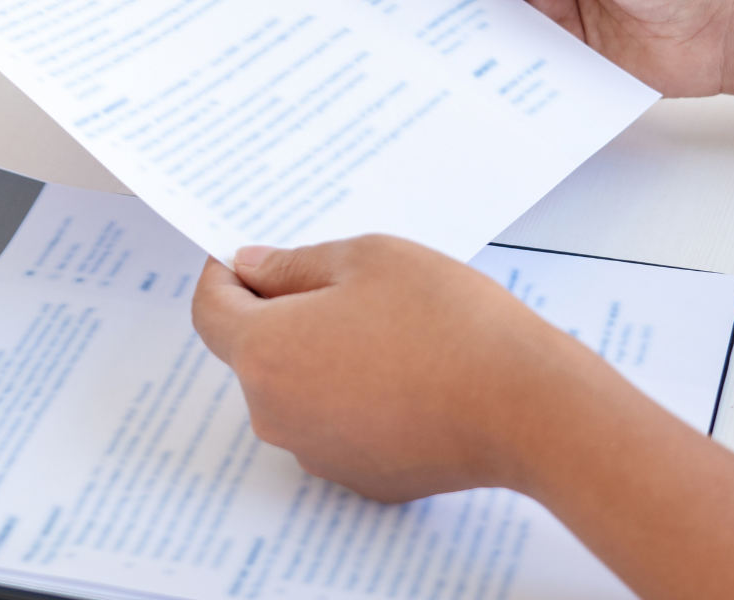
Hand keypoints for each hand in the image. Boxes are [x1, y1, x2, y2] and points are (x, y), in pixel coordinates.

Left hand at [191, 236, 579, 502]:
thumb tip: (253, 268)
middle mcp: (276, 415)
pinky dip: (354, 395)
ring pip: (298, 390)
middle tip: (340, 281)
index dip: (223, 276)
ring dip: (321, 355)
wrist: (523, 406)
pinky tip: (406, 370)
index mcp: (264, 354)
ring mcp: (318, 453)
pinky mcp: (360, 476)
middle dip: (282, 313)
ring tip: (385, 325)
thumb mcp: (366, 259)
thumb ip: (294, 264)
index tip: (247, 257)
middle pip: (255, 353)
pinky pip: (337, 424)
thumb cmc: (447, 324)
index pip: (209, 312)